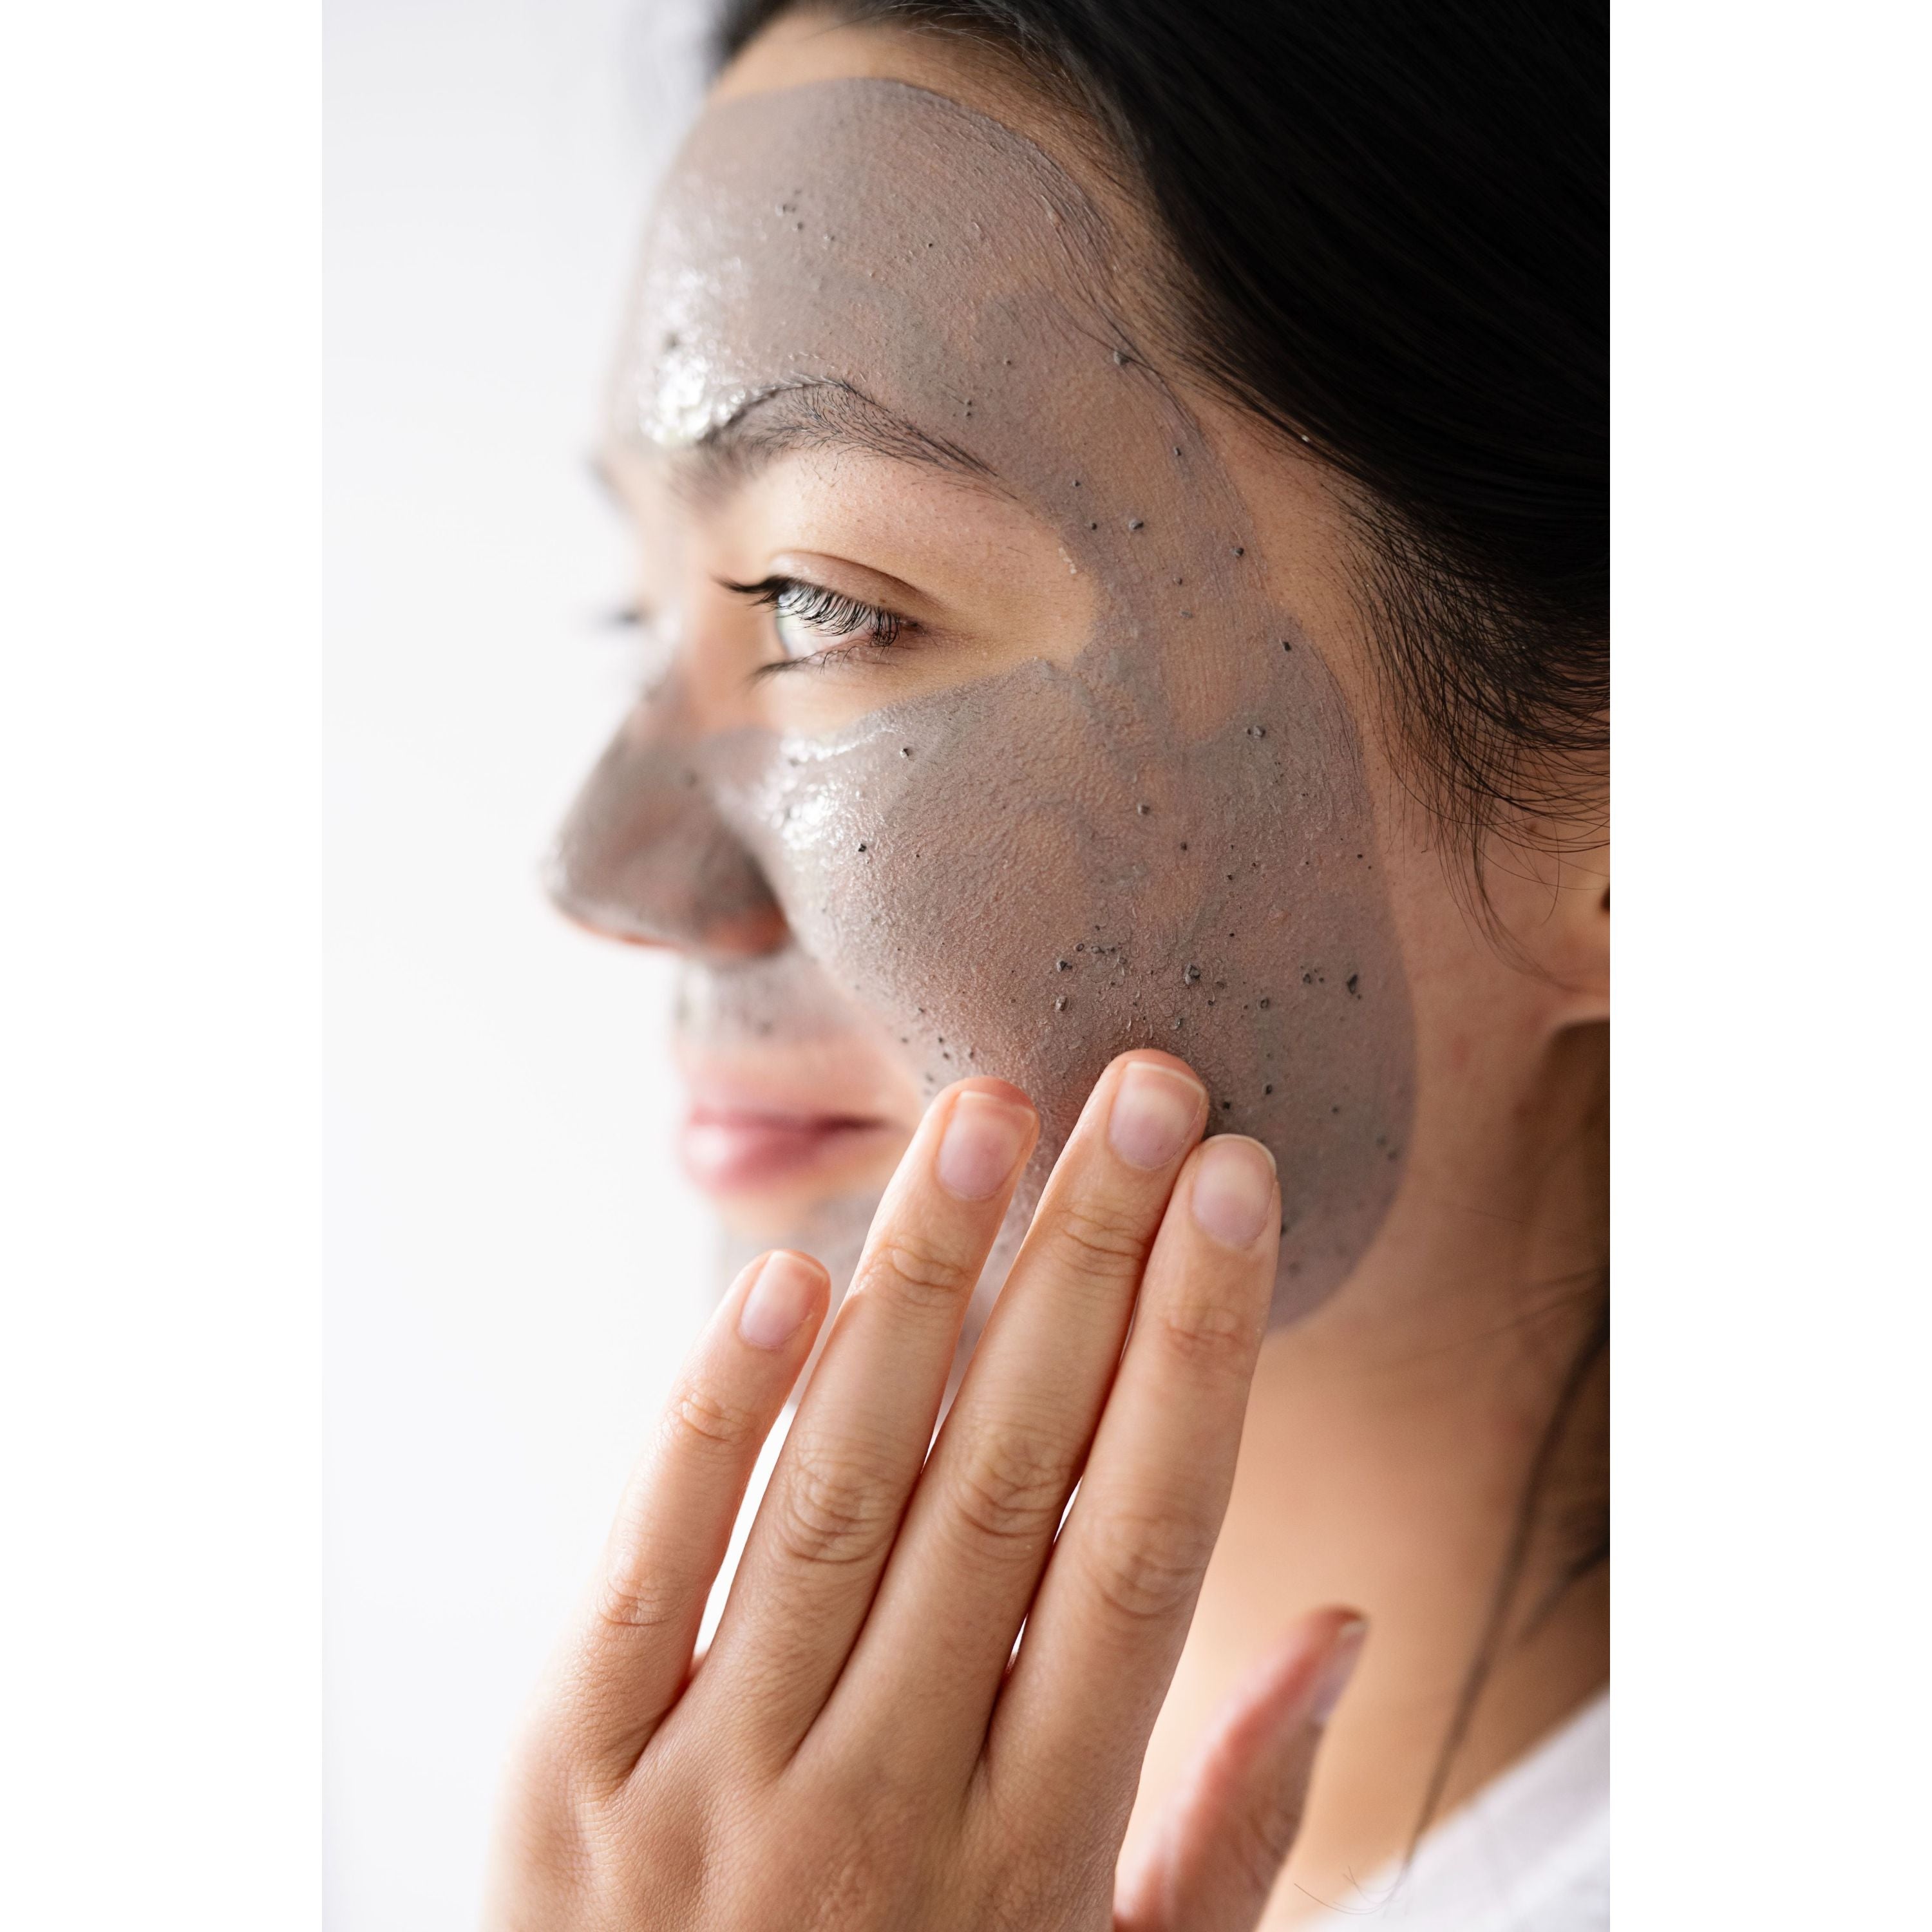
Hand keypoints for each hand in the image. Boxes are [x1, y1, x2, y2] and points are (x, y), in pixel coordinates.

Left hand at [485, 1051, 1363, 1930]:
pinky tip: (783, 1278)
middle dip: (1085, 1264)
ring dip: (924, 1286)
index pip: (1145, 1545)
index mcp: (1041, 1850)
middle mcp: (888, 1796)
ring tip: (989, 1117)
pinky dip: (718, 1416)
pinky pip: (653, 1567)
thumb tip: (1335, 1629)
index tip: (1241, 1193)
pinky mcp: (573, 1773)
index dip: (1201, 1351)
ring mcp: (715, 1781)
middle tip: (1144, 1094)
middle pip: (1010, 1479)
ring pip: (846, 1490)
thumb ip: (1229, 1832)